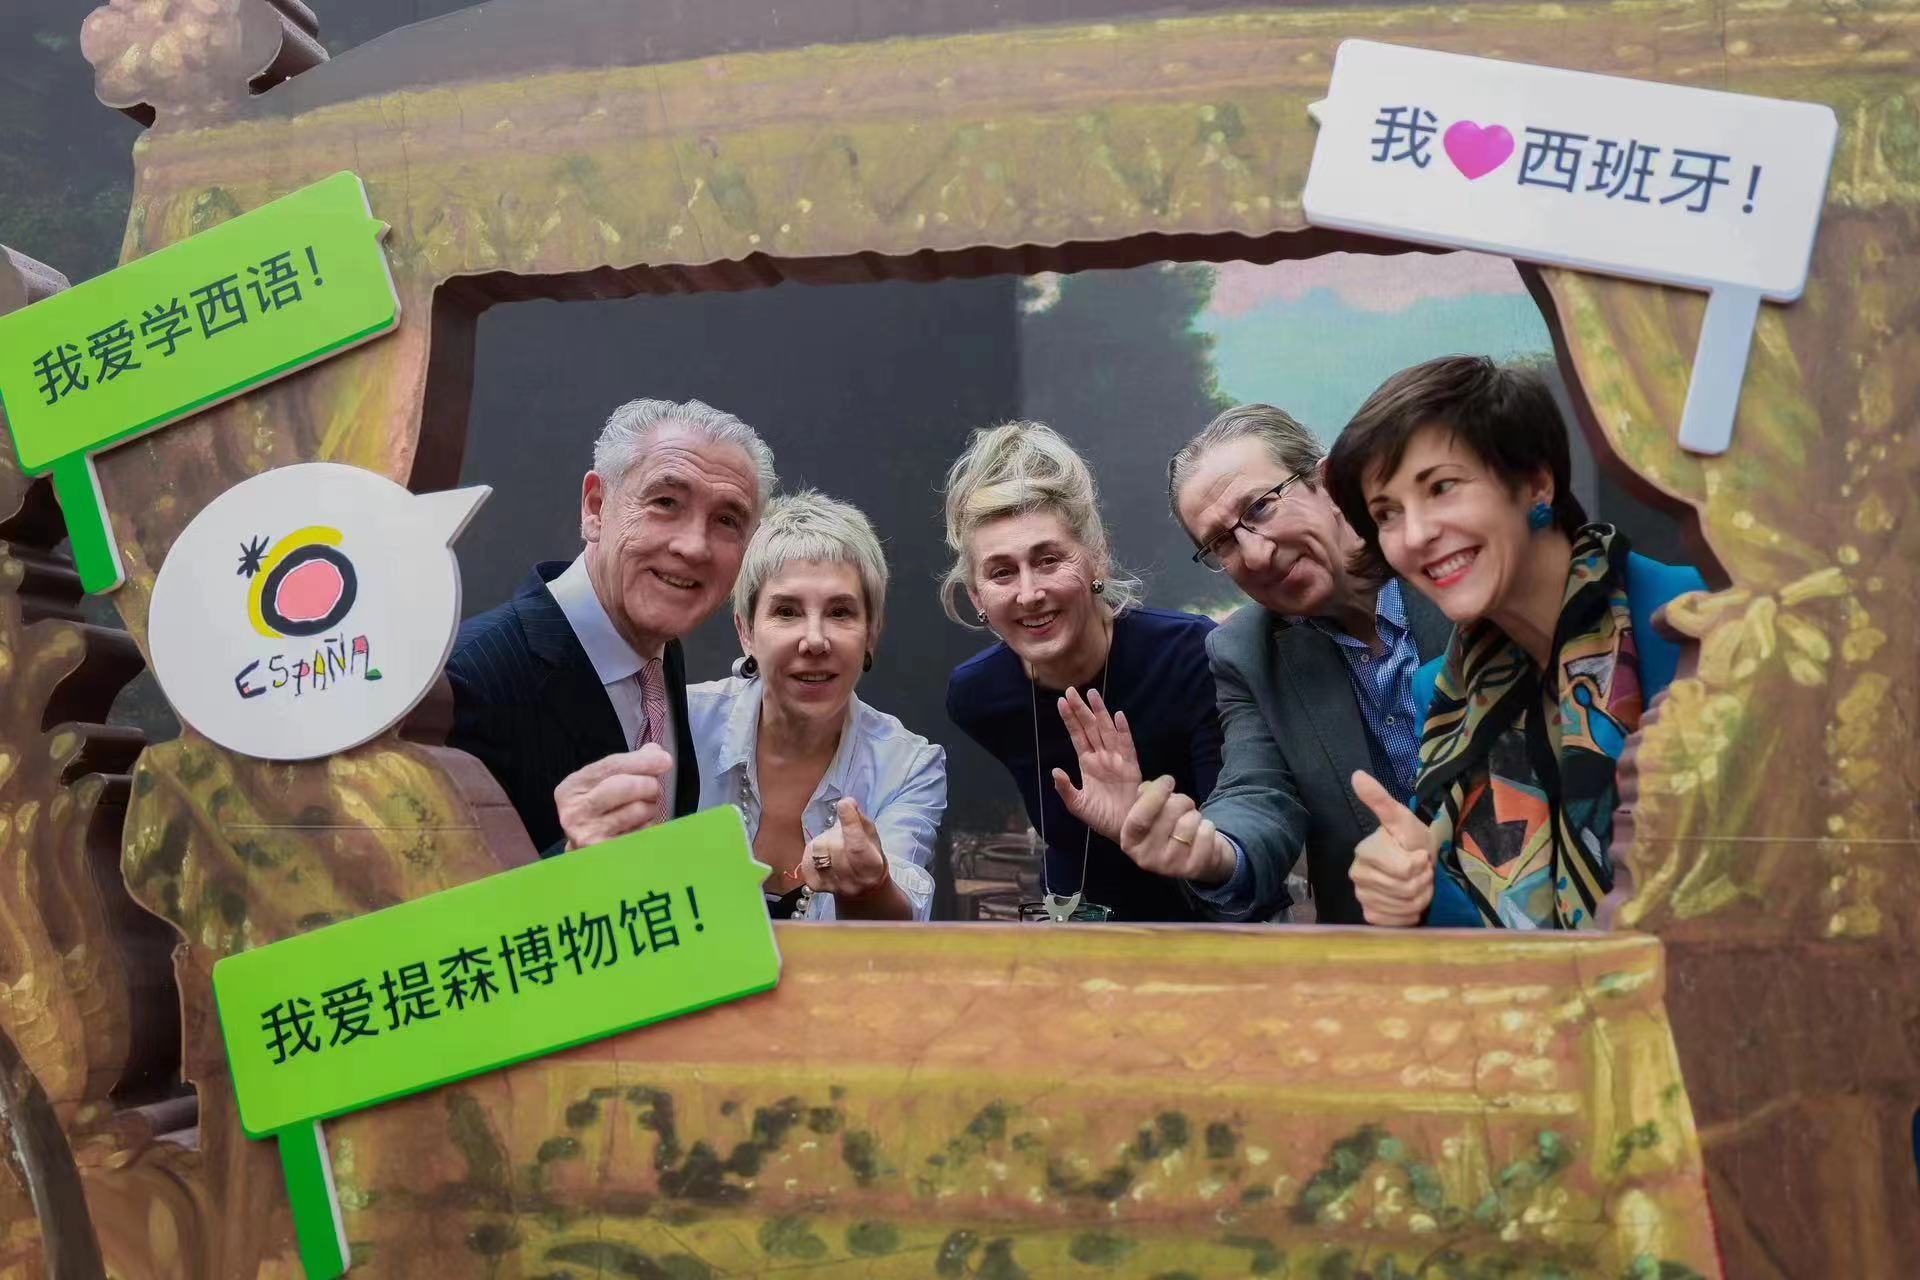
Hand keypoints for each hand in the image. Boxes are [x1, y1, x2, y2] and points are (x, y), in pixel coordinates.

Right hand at [554, 743, 672, 849]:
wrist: (587, 856)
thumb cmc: (600, 813)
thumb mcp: (605, 784)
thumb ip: (629, 765)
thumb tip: (655, 752)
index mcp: (571, 788)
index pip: (611, 766)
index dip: (641, 761)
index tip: (665, 760)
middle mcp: (574, 812)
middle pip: (624, 786)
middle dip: (648, 785)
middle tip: (653, 790)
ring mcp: (588, 835)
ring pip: (638, 810)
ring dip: (651, 808)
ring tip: (643, 811)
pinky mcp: (607, 854)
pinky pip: (643, 832)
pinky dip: (649, 827)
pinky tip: (639, 828)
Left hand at [799, 797, 889, 899]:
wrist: (862, 886)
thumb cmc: (869, 855)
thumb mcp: (872, 837)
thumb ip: (860, 820)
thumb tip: (847, 803)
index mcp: (872, 866)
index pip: (857, 844)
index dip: (849, 822)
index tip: (844, 804)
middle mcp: (853, 880)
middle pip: (834, 846)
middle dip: (835, 832)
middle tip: (841, 832)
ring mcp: (833, 885)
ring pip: (818, 852)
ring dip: (823, 841)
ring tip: (832, 843)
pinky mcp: (816, 885)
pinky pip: (807, 860)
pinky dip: (812, 851)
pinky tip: (822, 853)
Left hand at [1050, 687, 1142, 840]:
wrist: (1124, 831)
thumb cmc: (1102, 818)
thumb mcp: (1078, 805)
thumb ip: (1065, 789)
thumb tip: (1055, 771)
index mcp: (1088, 763)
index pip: (1077, 736)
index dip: (1070, 719)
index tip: (1061, 702)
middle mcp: (1102, 757)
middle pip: (1090, 728)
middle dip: (1081, 709)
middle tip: (1072, 690)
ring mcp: (1117, 760)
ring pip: (1107, 731)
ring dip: (1100, 713)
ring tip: (1092, 694)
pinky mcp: (1131, 767)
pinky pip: (1127, 746)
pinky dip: (1123, 731)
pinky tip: (1118, 717)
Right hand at [1117, 776, 1233, 886]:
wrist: (1194, 856)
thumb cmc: (1168, 828)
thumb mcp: (1150, 811)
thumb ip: (1145, 797)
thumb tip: (1149, 787)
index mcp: (1130, 842)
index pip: (1139, 818)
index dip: (1155, 795)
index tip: (1168, 780)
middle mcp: (1146, 858)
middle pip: (1169, 813)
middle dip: (1181, 801)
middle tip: (1184, 805)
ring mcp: (1170, 866)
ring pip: (1190, 821)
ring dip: (1195, 815)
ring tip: (1191, 823)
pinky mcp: (1193, 869)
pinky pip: (1205, 833)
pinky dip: (1208, 827)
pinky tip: (1201, 835)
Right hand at [1348, 769, 1436, 926]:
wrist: (1418, 864)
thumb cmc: (1411, 840)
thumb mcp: (1402, 818)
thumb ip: (1380, 800)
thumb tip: (1357, 774)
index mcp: (1364, 852)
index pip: (1406, 870)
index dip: (1421, 864)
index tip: (1420, 855)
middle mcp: (1358, 875)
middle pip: (1407, 889)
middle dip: (1423, 881)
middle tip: (1421, 871)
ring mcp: (1362, 897)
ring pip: (1404, 907)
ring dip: (1420, 897)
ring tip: (1417, 885)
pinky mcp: (1371, 915)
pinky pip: (1396, 922)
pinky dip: (1410, 914)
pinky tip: (1408, 901)